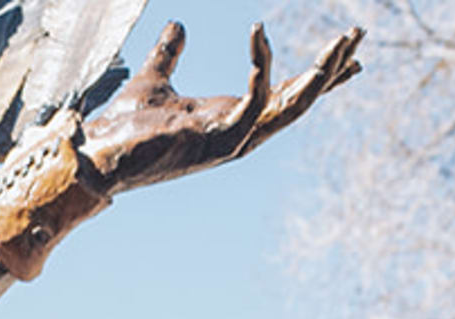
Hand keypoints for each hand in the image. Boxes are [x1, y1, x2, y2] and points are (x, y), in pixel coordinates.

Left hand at [83, 21, 361, 194]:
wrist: (97, 154)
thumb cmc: (124, 125)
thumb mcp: (156, 78)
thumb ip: (170, 53)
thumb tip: (178, 28)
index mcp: (229, 116)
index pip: (285, 93)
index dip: (317, 72)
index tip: (348, 48)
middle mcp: (236, 132)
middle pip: (298, 101)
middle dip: (331, 69)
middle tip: (357, 33)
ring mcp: (227, 142)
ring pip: (288, 110)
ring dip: (316, 78)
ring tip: (338, 45)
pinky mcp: (214, 145)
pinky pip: (251, 106)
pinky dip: (260, 73)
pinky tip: (258, 36)